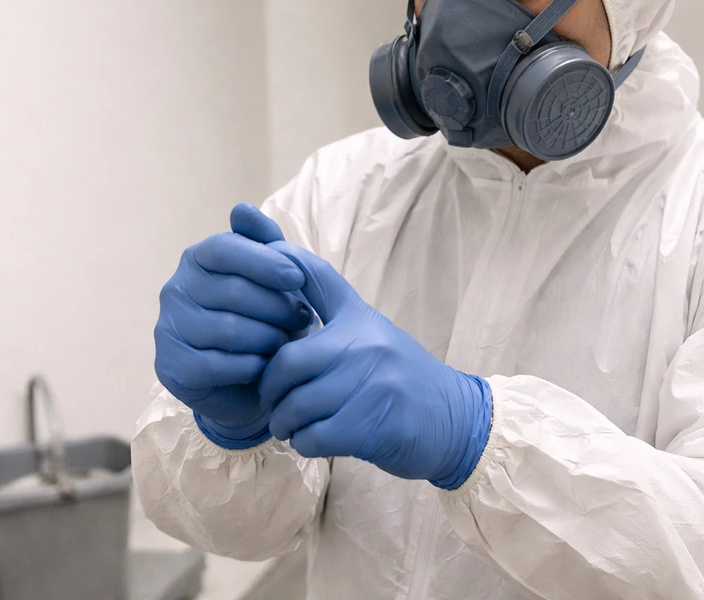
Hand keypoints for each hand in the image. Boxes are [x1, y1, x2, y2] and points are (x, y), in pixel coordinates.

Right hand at [154, 204, 313, 447]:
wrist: (253, 379)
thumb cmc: (265, 318)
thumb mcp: (274, 276)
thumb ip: (264, 240)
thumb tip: (241, 209)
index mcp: (197, 259)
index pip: (224, 248)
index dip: (264, 261)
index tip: (297, 278)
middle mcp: (175, 290)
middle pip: (232, 291)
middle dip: (277, 306)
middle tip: (303, 319)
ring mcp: (168, 329)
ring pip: (228, 330)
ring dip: (269, 338)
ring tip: (287, 342)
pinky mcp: (170, 367)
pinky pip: (218, 365)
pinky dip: (251, 366)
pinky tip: (266, 366)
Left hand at [259, 241, 491, 488]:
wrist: (453, 419)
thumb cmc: (401, 376)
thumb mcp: (371, 332)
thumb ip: (330, 303)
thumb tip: (281, 259)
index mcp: (360, 319)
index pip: (313, 279)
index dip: (278, 266)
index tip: (250, 282)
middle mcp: (366, 345)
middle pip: (287, 363)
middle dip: (270, 391)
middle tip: (275, 405)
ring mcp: (372, 385)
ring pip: (297, 406)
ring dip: (285, 425)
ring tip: (292, 427)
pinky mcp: (372, 426)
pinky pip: (314, 437)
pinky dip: (304, 444)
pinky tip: (313, 440)